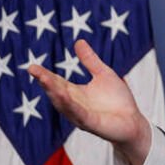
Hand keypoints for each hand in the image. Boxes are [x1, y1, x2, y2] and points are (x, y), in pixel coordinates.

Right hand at [28, 39, 151, 164]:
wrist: (133, 122)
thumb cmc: (117, 100)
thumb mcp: (103, 74)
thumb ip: (90, 60)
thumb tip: (79, 40)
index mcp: (75, 94)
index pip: (56, 83)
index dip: (44, 75)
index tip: (32, 67)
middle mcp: (74, 106)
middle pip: (56, 92)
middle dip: (46, 82)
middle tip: (33, 70)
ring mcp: (81, 116)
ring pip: (65, 104)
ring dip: (55, 92)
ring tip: (45, 80)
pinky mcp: (92, 124)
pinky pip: (80, 115)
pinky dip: (72, 106)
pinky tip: (65, 97)